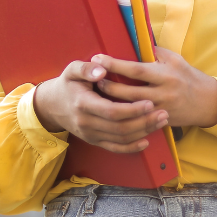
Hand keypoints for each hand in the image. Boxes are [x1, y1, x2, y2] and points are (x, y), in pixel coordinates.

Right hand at [33, 61, 168, 152]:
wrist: (52, 106)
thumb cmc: (68, 84)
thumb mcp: (72, 70)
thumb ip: (86, 68)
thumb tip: (102, 69)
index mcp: (83, 103)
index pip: (111, 111)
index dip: (132, 110)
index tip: (150, 103)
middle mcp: (86, 123)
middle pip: (120, 127)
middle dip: (144, 122)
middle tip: (163, 113)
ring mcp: (90, 134)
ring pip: (120, 138)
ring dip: (143, 132)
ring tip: (161, 122)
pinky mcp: (94, 141)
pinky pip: (115, 148)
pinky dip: (131, 147)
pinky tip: (146, 140)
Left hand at [92, 47, 216, 128]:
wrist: (207, 102)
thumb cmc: (187, 76)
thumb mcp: (174, 59)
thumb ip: (154, 52)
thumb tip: (132, 41)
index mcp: (165, 74)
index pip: (136, 69)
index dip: (115, 64)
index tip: (98, 58)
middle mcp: (163, 93)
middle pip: (129, 92)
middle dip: (108, 85)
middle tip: (92, 78)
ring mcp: (161, 110)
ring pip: (130, 109)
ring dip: (112, 101)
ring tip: (97, 93)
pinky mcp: (160, 122)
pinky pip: (138, 120)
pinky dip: (123, 115)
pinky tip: (110, 111)